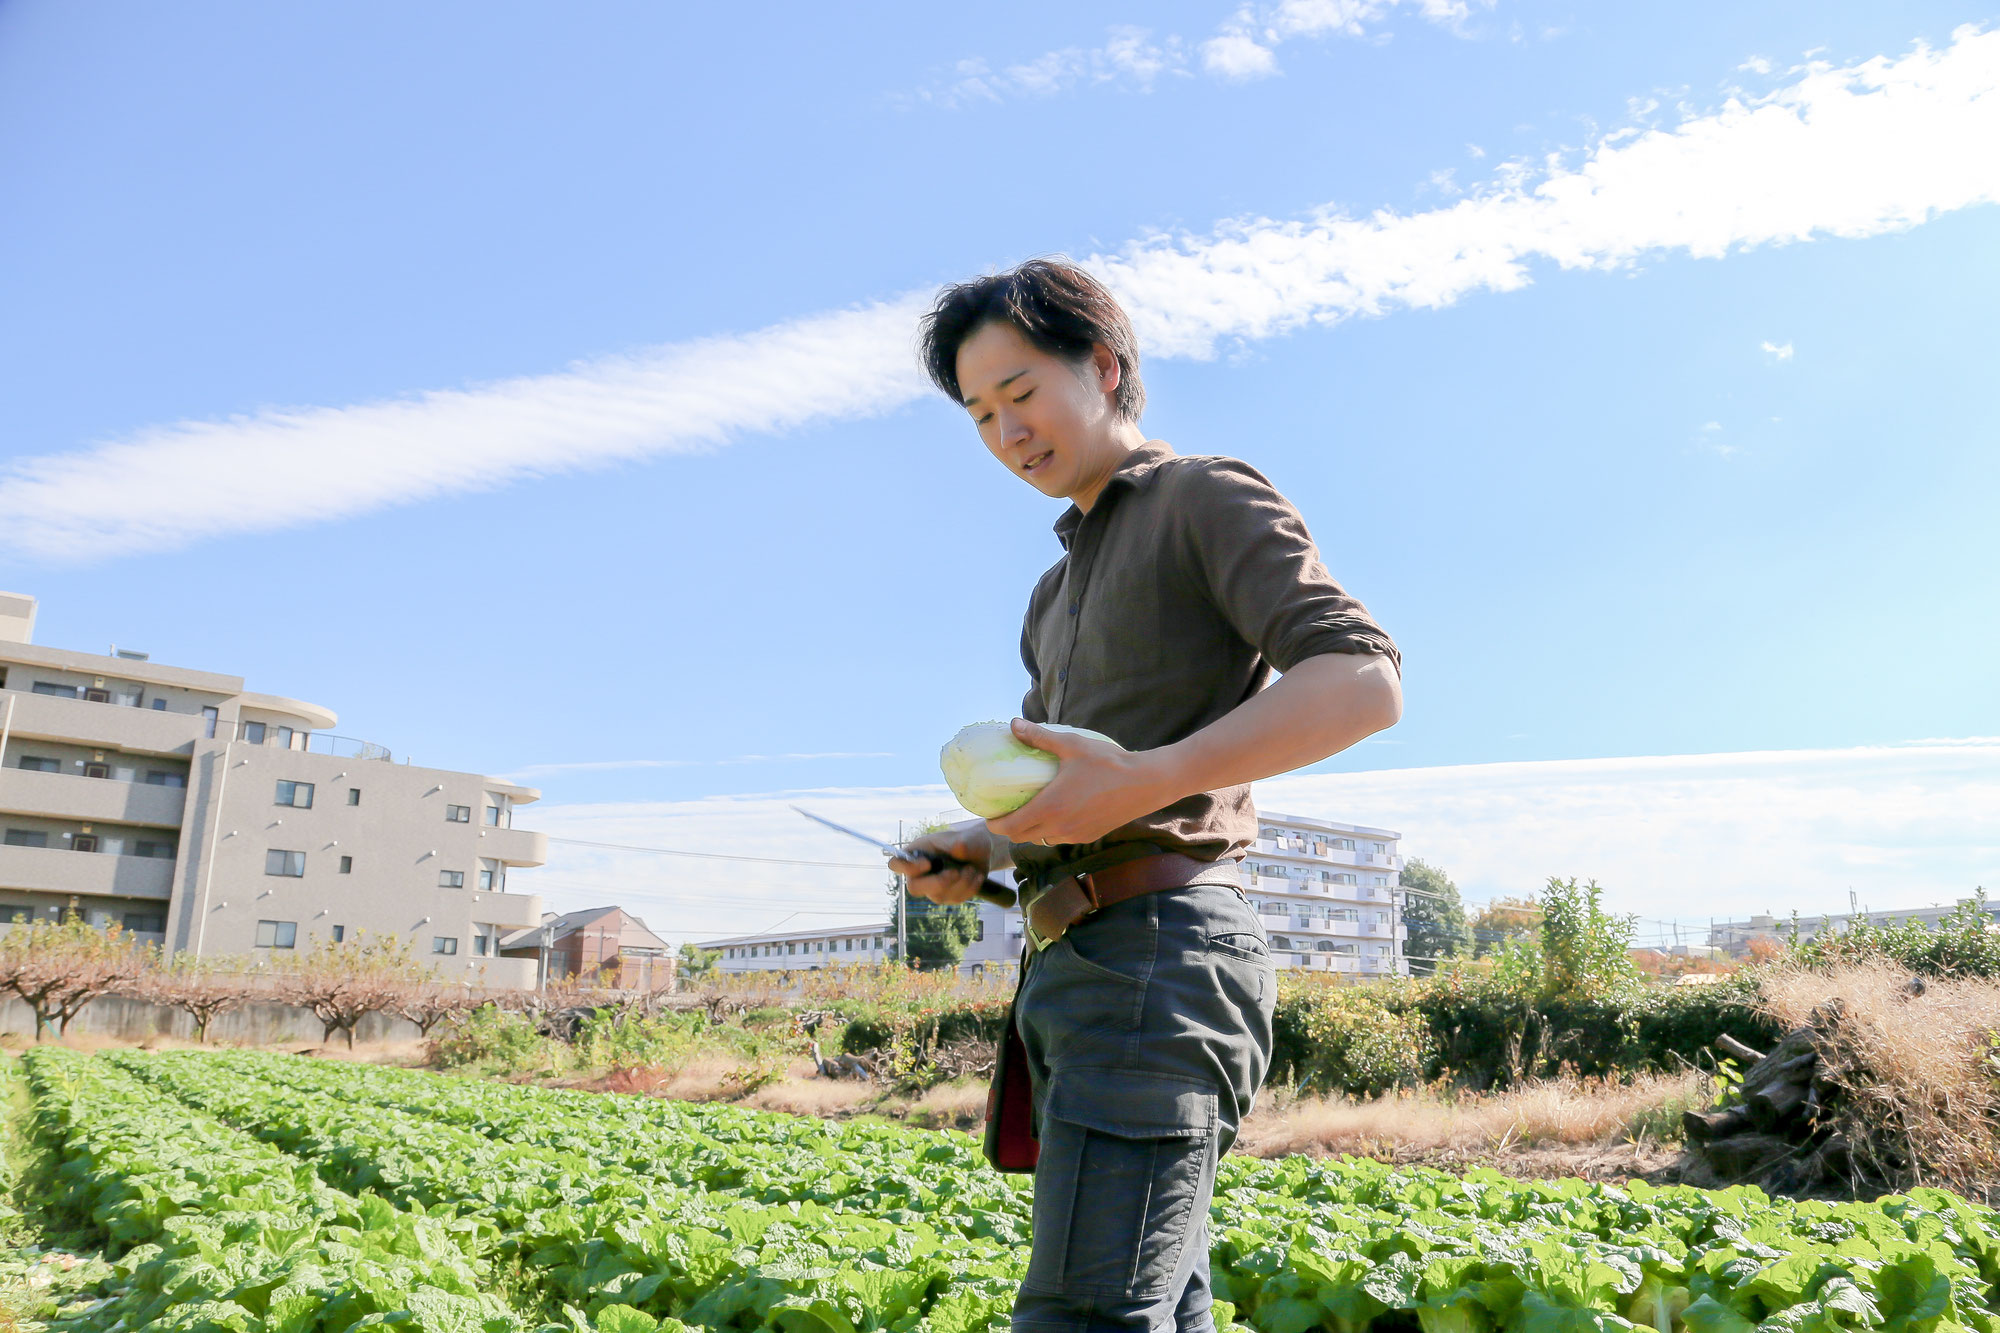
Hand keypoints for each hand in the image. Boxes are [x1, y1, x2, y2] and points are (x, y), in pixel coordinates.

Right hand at [889, 819, 996, 904]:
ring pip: (939, 896)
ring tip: (971, 869)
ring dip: (960, 883)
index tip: (927, 863)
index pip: (896, 865)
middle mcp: (920, 874)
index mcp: (916, 854)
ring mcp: (933, 888)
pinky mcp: (947, 896)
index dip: (907, 868)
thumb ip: (962, 842)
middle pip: (914, 888)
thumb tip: (958, 848)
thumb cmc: (967, 841)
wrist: (982, 852)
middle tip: (955, 872)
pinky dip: (970, 888)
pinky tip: (976, 876)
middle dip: (938, 882)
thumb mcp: (966, 837)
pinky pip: (955, 899)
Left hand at [984, 719, 1176, 846]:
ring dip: (1030, 829)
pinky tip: (1056, 812)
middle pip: (1021, 837)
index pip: (1010, 827)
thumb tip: (1014, 724)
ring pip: (1041, 839)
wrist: (1146, 783)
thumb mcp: (1071, 745)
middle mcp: (1059, 827)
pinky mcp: (1089, 837)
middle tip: (1005, 811)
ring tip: (1029, 810)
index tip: (988, 816)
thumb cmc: (1108, 763)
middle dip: (1009, 828)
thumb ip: (1039, 737)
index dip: (994, 824)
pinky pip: (1060, 838)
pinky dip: (1050, 830)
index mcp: (1050, 807)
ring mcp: (1075, 835)